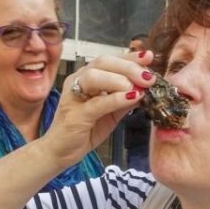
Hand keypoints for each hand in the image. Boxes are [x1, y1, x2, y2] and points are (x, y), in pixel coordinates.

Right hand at [43, 51, 154, 166]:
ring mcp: (74, 97)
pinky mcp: (75, 115)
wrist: (60, 152)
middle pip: (103, 62)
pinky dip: (116, 99)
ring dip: (121, 80)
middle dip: (129, 66)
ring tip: (140, 88)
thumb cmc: (83, 131)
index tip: (149, 56)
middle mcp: (77, 82)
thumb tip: (145, 89)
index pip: (109, 60)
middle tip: (149, 77)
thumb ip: (125, 100)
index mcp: (86, 78)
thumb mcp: (111, 114)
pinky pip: (96, 103)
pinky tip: (132, 98)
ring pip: (95, 77)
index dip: (129, 57)